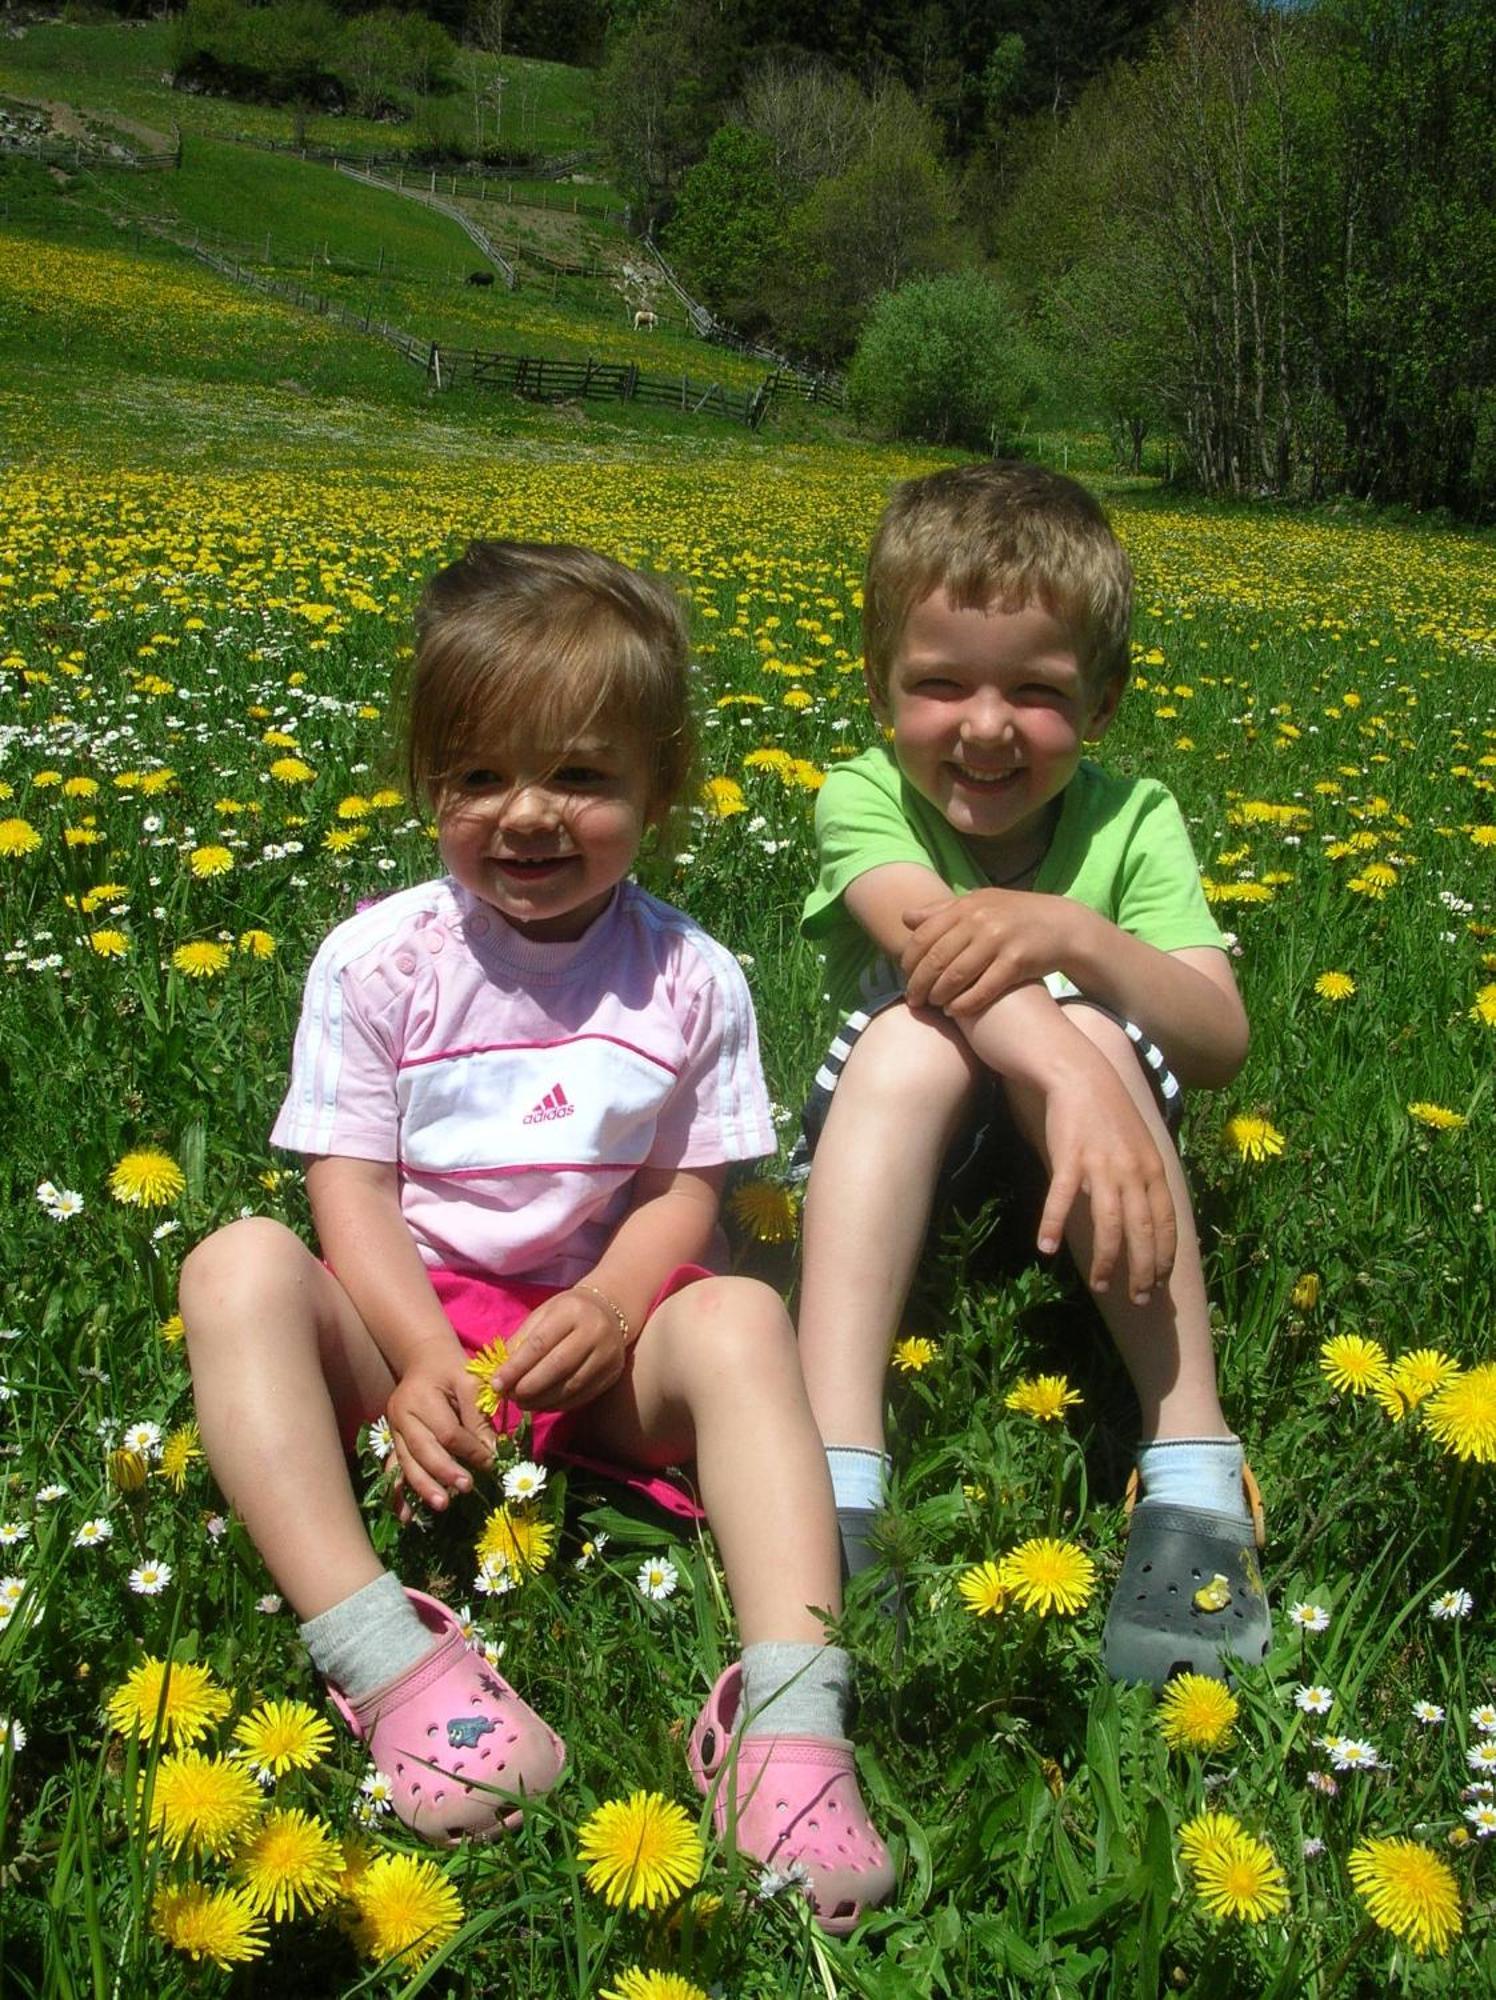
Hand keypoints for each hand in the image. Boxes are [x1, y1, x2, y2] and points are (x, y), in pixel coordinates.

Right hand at [384, 1341, 493, 1520]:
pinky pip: (394, 1469)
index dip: (470, 1450)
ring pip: (406, 1463)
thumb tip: (493, 1454)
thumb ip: (479, 1418)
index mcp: (421, 1397)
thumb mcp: (470, 1382)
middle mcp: (401, 1415)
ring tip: (441, 1505)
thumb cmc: (452, 1370)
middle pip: (423, 1450)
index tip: (492, 1463)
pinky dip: (399, 1493)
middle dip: (445, 1472)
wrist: (424, 1360)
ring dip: (423, 1487)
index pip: (447, 1432)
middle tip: (466, 1488)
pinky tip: (405, 1516)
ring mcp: (393, 1430)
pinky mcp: (393, 1442)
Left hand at [494, 1288, 626, 1412]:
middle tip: (509, 1396)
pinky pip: (581, 1396)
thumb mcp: (542, 1315)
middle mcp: (594, 1332)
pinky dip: (557, 1404)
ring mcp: (607, 1355)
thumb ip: (521, 1341)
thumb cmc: (567, 1313)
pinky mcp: (611, 1375)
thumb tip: (501, 1374)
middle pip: (557, 1367)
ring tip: (522, 1403)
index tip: (497, 1384)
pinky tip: (542, 1404)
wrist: (609, 1311)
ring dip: (541, 1400)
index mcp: (572, 1311)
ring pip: (570, 1386)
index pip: (539, 1344)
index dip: (515, 1367)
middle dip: (528, 1387)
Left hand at [901, 891, 1079, 1015]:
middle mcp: (980, 920)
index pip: (924, 935)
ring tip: (932, 1006)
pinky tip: (954, 1011)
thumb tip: (905, 918)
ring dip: (939, 995)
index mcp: (967, 906)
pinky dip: (964, 1004)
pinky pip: (983, 989)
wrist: (1064, 926)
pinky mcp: (1017, 962)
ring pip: (956, 975)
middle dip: (919, 983)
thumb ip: (943, 911)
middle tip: (913, 1001)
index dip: (910, 960)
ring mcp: (999, 940)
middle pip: (936, 958)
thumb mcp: (980, 903)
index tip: (905, 977)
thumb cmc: (1015, 917)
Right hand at [1035, 1055, 1177, 1303]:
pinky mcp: (1070, 1157)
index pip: (1165, 1222)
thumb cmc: (1108, 1112)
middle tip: (1138, 1298)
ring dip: (1106, 1258)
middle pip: (1142, 1230)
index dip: (1163, 1255)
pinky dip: (1052, 1224)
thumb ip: (1145, 1177)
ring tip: (1100, 1285)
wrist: (1079, 1075)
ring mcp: (1101, 1165)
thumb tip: (1150, 1212)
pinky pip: (1062, 1197)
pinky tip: (1045, 1248)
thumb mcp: (1140, 1144)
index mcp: (1153, 1169)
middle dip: (1142, 1269)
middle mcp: (1132, 1170)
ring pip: (1109, 1222)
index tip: (1159, 1282)